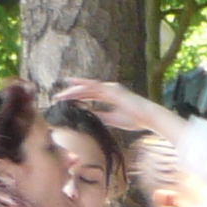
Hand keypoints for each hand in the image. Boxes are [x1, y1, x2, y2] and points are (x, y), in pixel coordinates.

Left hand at [54, 79, 183, 143]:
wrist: (148, 117)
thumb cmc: (135, 120)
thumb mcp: (112, 119)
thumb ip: (100, 116)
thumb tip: (86, 116)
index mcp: (111, 96)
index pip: (91, 95)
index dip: (78, 97)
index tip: (65, 101)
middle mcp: (110, 90)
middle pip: (87, 90)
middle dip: (72, 93)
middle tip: (58, 98)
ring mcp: (111, 88)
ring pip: (88, 87)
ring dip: (73, 91)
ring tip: (60, 95)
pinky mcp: (112, 90)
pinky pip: (93, 87)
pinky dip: (81, 87)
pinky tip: (70, 88)